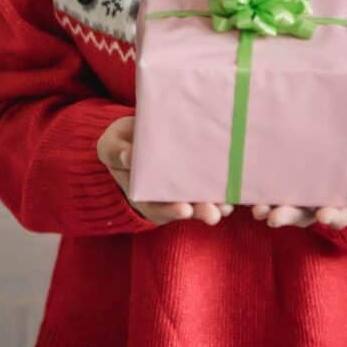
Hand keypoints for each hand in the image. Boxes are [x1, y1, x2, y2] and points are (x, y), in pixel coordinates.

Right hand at [97, 115, 234, 225]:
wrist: (137, 132)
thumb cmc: (122, 142)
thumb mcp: (111, 145)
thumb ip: (117, 151)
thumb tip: (128, 156)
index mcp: (143, 193)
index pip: (156, 207)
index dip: (170, 210)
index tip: (184, 209)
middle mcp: (165, 195)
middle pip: (184, 207)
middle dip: (200, 211)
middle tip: (213, 214)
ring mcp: (182, 187)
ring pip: (200, 200)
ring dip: (215, 204)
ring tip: (227, 206)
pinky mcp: (197, 174)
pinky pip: (210, 184)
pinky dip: (222, 189)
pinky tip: (235, 189)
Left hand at [251, 132, 346, 229]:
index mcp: (344, 203)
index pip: (338, 215)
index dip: (331, 217)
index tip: (323, 216)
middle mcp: (319, 205)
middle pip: (303, 216)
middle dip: (288, 216)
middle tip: (274, 217)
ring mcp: (301, 198)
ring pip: (284, 208)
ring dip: (270, 210)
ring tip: (258, 209)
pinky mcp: (285, 186)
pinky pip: (271, 193)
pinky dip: (260, 194)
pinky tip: (247, 190)